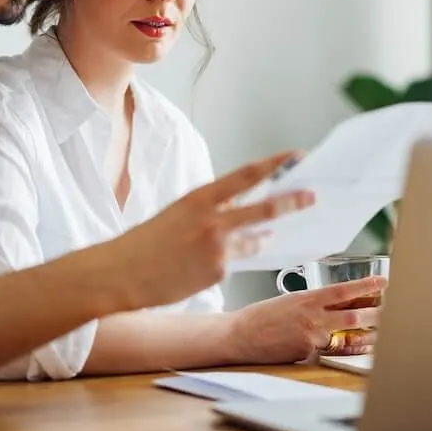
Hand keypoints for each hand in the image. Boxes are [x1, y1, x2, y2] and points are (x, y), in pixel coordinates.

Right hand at [104, 151, 314, 311]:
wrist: (120, 274)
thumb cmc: (144, 243)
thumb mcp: (177, 213)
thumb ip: (209, 209)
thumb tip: (239, 208)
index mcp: (199, 198)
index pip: (247, 175)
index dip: (276, 164)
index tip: (297, 156)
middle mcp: (212, 220)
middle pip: (264, 208)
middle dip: (291, 201)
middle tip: (311, 196)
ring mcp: (217, 248)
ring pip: (252, 240)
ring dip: (260, 238)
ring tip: (261, 237)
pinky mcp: (218, 273)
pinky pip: (232, 264)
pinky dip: (224, 263)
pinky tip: (201, 266)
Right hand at [227, 276, 386, 363]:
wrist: (239, 335)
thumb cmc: (262, 316)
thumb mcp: (289, 301)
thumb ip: (313, 304)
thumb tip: (336, 307)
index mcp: (308, 298)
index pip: (343, 290)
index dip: (365, 286)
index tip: (383, 282)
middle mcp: (312, 316)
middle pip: (352, 316)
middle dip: (375, 315)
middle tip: (392, 313)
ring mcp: (310, 337)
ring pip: (343, 337)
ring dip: (362, 338)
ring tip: (378, 337)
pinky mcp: (306, 354)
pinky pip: (324, 352)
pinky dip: (327, 351)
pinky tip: (321, 349)